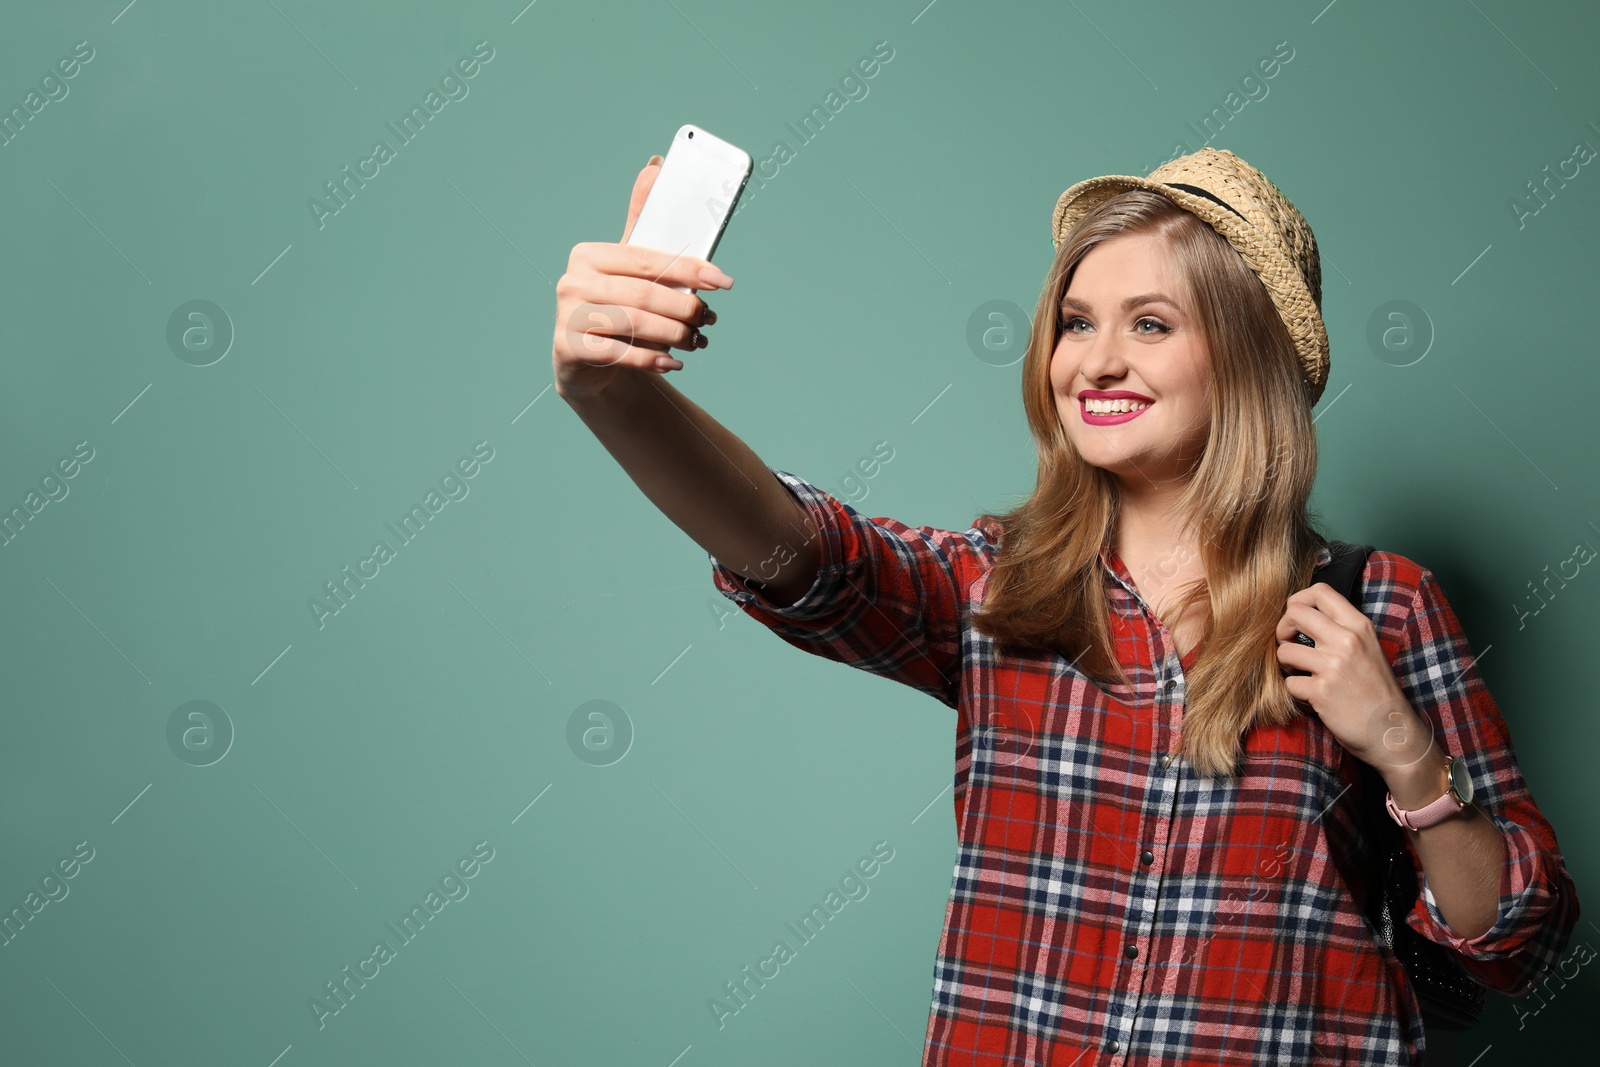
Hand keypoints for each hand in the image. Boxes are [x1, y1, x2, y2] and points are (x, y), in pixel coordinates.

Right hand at [552, 157, 733, 402]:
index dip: (689, 270)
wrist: (589, 361)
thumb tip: (656, 165)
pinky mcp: (568, 349)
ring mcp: (567, 316)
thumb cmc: (617, 307)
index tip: (723, 281)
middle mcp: (572, 281)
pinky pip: (620, 354)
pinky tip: (674, 362)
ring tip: (696, 341)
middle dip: (685, 308)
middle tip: (709, 319)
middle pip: (644, 294)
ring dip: (675, 335)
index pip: (648, 259)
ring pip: (636, 324)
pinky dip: (653, 359)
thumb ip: (642, 224)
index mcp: (589, 254)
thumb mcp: (629, 268)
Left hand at [1273, 582, 1433, 771]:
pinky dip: (1295, 690)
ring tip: (1302, 673)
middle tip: (1290, 645)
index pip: (1320, 591)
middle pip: (1294, 612)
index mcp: (1359, 626)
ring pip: (1283, 650)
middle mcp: (1347, 640)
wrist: (1392, 731)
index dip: (1298, 601)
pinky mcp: (1321, 691)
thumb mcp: (1368, 648)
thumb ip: (1341, 629)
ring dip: (1287, 664)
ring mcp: (1333, 666)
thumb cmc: (1376, 690)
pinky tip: (1311, 695)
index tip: (1296, 619)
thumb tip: (1304, 614)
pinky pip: (1289, 682)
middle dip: (1283, 628)